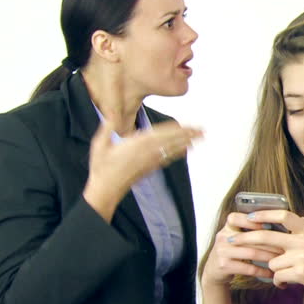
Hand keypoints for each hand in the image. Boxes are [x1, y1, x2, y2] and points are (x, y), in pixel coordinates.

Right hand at [83, 120, 203, 219]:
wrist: (106, 189)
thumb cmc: (101, 166)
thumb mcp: (100, 144)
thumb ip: (107, 127)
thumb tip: (111, 114)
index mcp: (138, 143)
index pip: (162, 133)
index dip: (177, 129)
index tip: (190, 125)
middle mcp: (148, 151)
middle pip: (172, 140)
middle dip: (188, 135)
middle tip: (203, 130)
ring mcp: (151, 161)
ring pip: (172, 149)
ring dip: (187, 142)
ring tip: (199, 138)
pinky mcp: (151, 168)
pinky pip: (168, 158)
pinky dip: (178, 153)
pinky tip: (185, 150)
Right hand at [201, 212, 283, 285]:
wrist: (214, 270)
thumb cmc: (232, 251)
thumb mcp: (236, 236)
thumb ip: (250, 230)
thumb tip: (278, 225)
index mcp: (227, 226)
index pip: (236, 218)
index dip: (252, 221)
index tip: (269, 225)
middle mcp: (223, 237)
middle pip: (250, 237)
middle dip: (270, 242)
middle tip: (285, 246)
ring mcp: (222, 251)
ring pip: (251, 253)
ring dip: (269, 257)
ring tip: (281, 259)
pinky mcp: (224, 266)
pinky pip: (248, 268)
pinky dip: (262, 270)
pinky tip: (271, 272)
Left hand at [228, 210, 303, 303]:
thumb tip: (292, 217)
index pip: (284, 214)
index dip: (264, 214)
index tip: (249, 217)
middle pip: (267, 236)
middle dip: (246, 238)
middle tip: (230, 240)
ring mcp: (302, 257)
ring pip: (272, 262)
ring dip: (275, 270)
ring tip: (287, 274)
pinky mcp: (300, 273)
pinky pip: (277, 277)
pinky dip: (279, 282)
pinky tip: (287, 284)